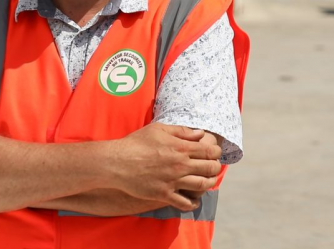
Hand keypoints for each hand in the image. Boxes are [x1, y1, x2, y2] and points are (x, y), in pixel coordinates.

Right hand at [104, 124, 221, 210]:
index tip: (215, 153)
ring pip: (202, 185)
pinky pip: (184, 203)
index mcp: (181, 147)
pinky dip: (193, 203)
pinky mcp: (164, 194)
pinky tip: (194, 200)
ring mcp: (173, 181)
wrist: (117, 163)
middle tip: (214, 167)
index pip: (209, 151)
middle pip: (210, 168)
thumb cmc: (137, 143)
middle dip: (216, 167)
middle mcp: (180, 165)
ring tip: (208, 181)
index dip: (216, 152)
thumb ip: (182, 131)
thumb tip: (200, 133)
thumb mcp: (159, 130)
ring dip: (209, 183)